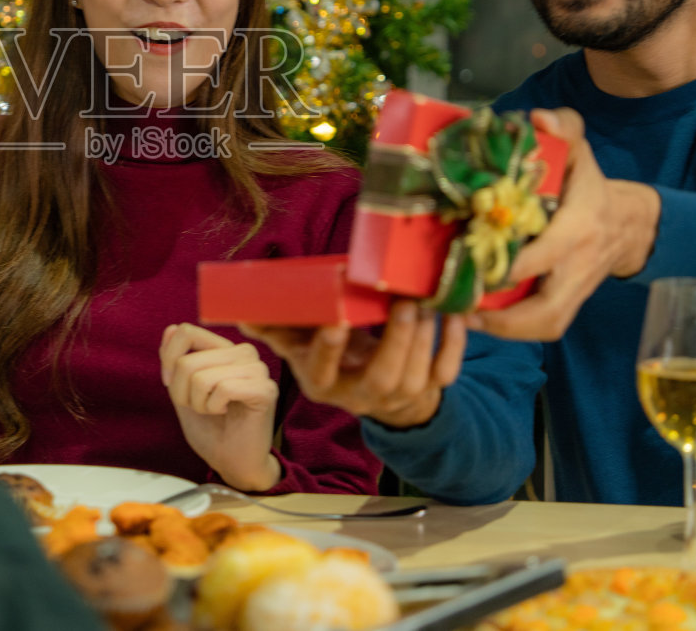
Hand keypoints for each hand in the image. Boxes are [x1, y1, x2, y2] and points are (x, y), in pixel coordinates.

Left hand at [159, 324, 281, 491]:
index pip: (186, 332)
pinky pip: (223, 388)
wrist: (233, 463)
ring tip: (214, 411)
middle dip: (182, 393)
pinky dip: (214, 407)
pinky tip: (226, 412)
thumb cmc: (212, 429)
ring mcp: (257, 369)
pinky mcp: (265, 389)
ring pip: (202, 376)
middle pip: (188, 360)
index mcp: (224, 349)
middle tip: (199, 407)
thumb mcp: (183, 392)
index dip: (169, 360)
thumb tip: (172, 328)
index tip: (170, 385)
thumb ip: (177, 361)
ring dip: (199, 403)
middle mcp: (243, 352)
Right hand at [244, 300, 467, 429]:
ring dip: (424, 334)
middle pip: (382, 374)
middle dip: (396, 339)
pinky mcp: (428, 391)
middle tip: (402, 301)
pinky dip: (453, 342)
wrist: (379, 397)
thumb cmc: (336, 361)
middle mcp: (361, 396)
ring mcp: (398, 397)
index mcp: (323, 384)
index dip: (328, 349)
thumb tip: (241, 313)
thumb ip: (278, 331)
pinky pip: (447, 371)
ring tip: (425, 299)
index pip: (322, 371)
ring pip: (417, 373)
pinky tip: (454, 313)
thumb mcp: (303, 351)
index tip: (336, 321)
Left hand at [468, 107, 659, 342]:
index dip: (509, 265)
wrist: (628, 224)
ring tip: (462, 317)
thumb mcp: (579, 150)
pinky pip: (546, 328)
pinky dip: (513, 331)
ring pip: (546, 325)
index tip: (470, 261)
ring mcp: (577, 289)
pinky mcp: (572, 304)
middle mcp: (579, 264)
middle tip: (458, 304)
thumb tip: (537, 118)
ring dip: (504, 330)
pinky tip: (479, 320)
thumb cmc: (589, 185)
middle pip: (546, 308)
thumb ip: (563, 129)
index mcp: (579, 226)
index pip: (545, 253)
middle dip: (502, 316)